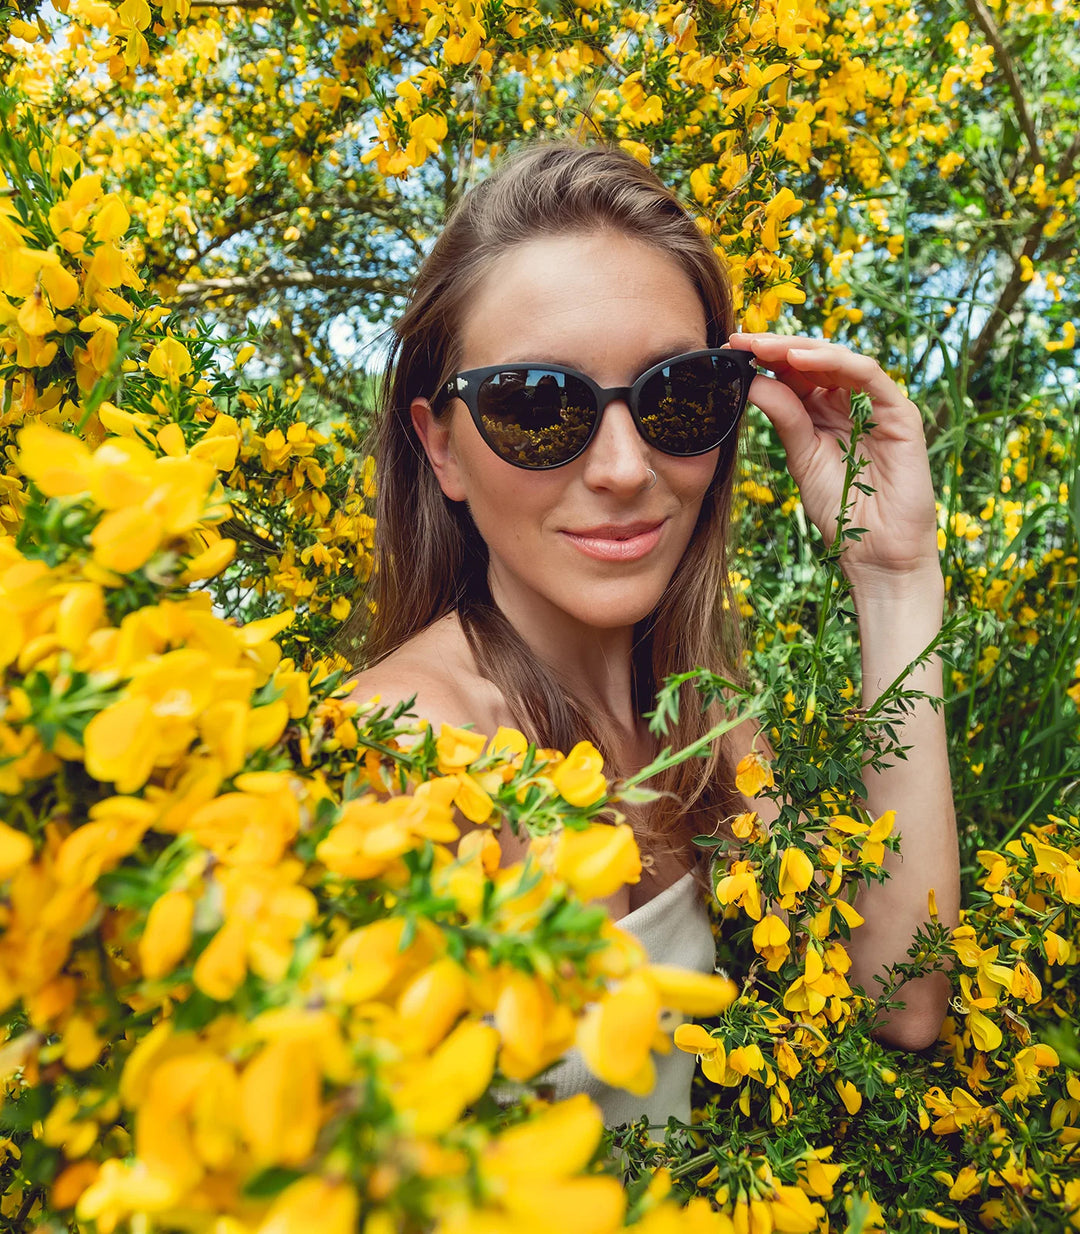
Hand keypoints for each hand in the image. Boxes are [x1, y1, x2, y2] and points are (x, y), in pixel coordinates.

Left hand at [728, 334, 941, 587]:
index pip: (795, 373)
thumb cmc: (840, 510)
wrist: (873, 552)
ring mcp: (877, 406)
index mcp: (825, 412)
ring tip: (765, 346)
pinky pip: (868, 376)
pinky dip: (836, 362)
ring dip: (801, 348)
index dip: (765, 359)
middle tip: (741, 338)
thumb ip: (784, 417)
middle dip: (777, 347)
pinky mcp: (900, 414)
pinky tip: (801, 358)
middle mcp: (852, 403)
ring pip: (840, 361)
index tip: (729, 348)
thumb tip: (753, 380)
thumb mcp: (801, 457)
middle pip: (815, 360)